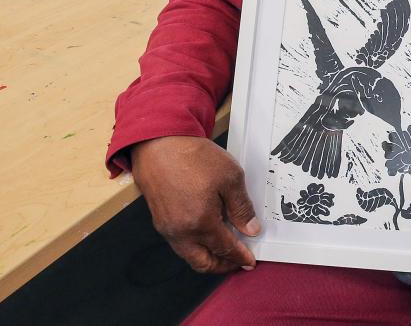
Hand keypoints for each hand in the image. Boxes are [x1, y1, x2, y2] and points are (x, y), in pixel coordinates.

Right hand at [131, 136, 259, 273]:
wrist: (159, 144)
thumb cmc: (192, 157)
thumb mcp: (230, 177)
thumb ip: (241, 208)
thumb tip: (250, 228)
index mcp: (201, 223)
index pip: (224, 249)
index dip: (239, 257)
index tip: (249, 261)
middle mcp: (181, 232)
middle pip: (203, 262)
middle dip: (222, 265)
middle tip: (237, 261)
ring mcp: (167, 228)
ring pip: (189, 255)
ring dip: (207, 257)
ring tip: (224, 249)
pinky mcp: (159, 220)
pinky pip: (179, 243)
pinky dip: (194, 246)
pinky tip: (206, 234)